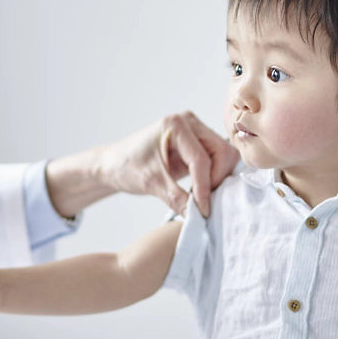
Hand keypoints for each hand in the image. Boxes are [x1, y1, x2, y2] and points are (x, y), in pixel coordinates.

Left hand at [99, 112, 238, 216]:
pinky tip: (201, 190)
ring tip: (200, 196)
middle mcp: (189, 123)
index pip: (201, 158)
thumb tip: (199, 215)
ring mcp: (195, 132)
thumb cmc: (126, 166)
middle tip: (203, 201)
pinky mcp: (197, 144)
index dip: (204, 187)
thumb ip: (177, 199)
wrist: (114, 164)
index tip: (203, 210)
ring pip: (224, 156)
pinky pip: (217, 160)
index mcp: (175, 125)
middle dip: (216, 179)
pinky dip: (213, 176)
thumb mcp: (151, 183)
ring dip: (217, 178)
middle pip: (222, 152)